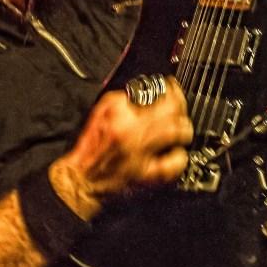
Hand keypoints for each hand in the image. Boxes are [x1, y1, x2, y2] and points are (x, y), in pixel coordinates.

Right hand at [52, 78, 193, 216]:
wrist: (82, 178)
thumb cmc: (91, 147)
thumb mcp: (101, 112)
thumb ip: (123, 100)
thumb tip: (146, 93)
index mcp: (118, 112)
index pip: (152, 91)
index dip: (169, 89)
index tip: (173, 88)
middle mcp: (131, 130)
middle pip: (171, 109)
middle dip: (181, 105)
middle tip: (181, 106)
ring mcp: (141, 152)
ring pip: (176, 132)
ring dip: (184, 128)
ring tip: (183, 129)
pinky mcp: (147, 174)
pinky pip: (173, 164)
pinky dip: (179, 157)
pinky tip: (177, 154)